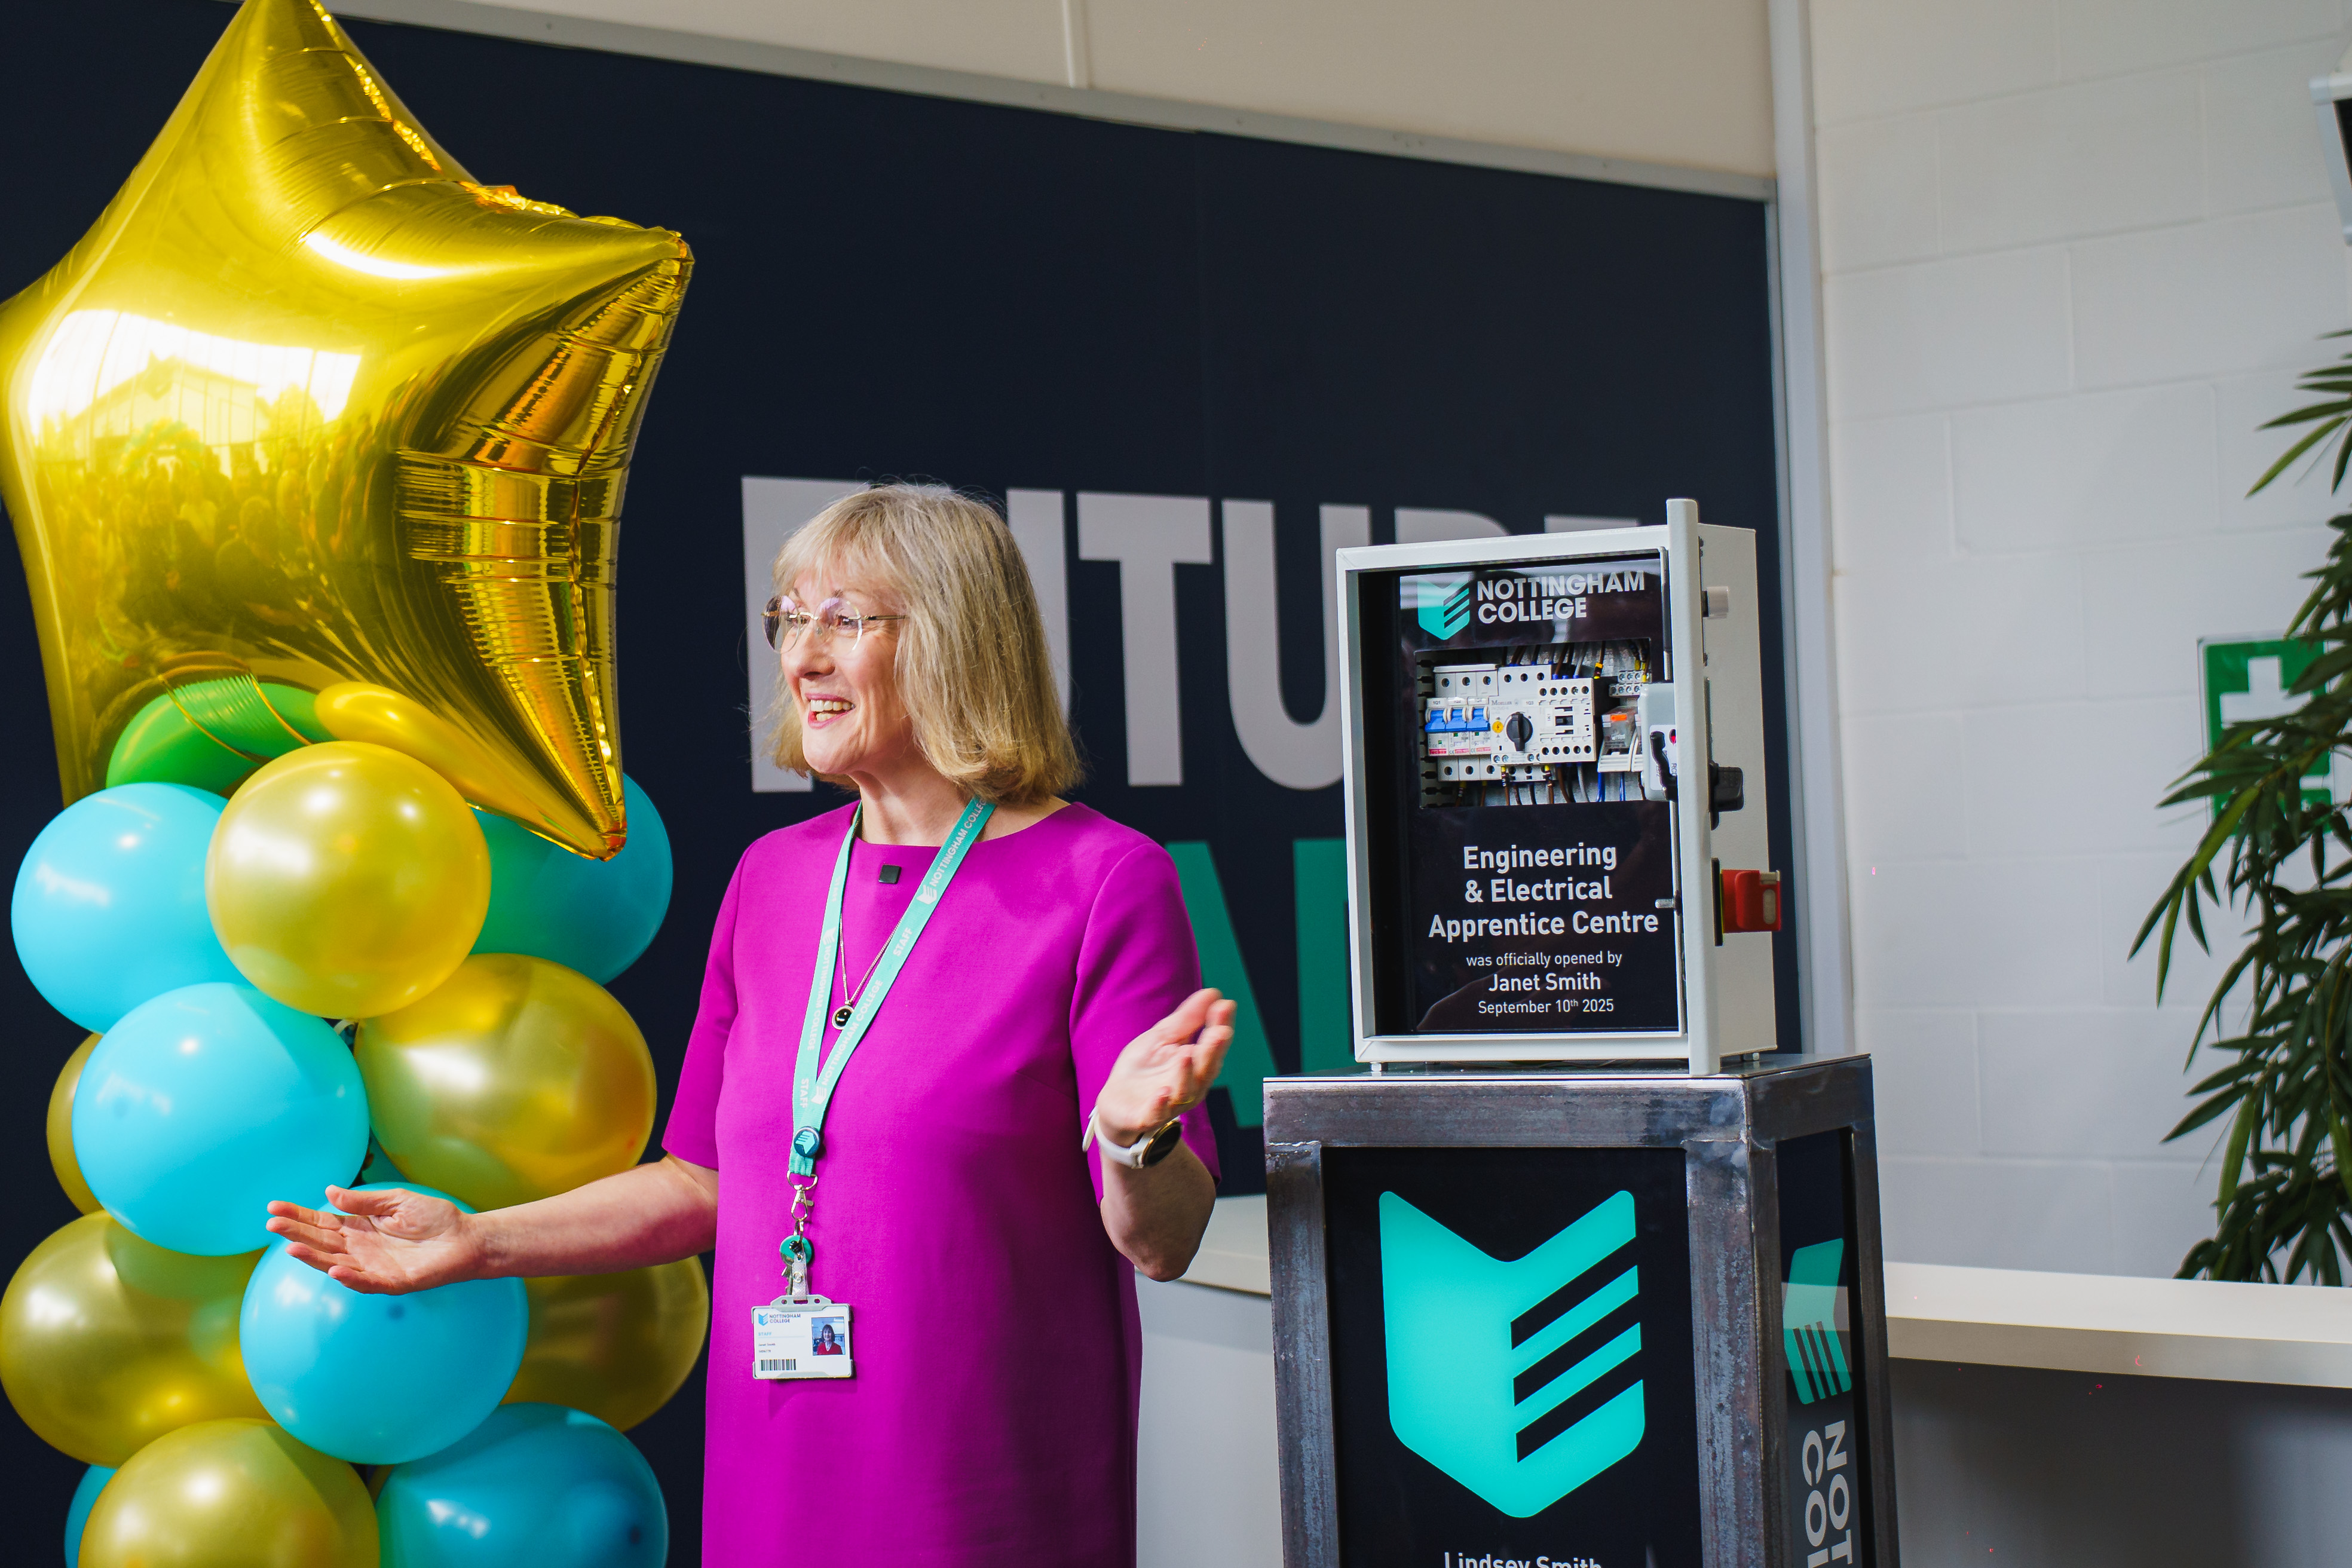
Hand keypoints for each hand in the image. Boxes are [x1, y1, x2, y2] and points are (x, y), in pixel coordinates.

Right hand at [264, 1185, 482, 1295]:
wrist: (466, 1238)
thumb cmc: (434, 1219)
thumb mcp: (397, 1201)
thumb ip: (364, 1201)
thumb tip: (329, 1192)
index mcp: (360, 1227)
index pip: (322, 1221)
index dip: (298, 1216)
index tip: (273, 1208)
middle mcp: (360, 1248)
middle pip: (322, 1241)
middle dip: (296, 1233)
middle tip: (271, 1224)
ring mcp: (373, 1267)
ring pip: (336, 1263)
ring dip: (314, 1257)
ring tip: (292, 1247)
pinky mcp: (392, 1281)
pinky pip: (366, 1282)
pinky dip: (350, 1277)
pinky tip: (335, 1269)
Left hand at [1093, 988, 1236, 1147]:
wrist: (1116, 1101)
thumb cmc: (1144, 1068)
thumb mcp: (1163, 1037)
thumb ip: (1187, 1019)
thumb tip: (1214, 993)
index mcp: (1196, 1063)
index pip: (1214, 1043)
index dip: (1221, 1025)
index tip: (1225, 1006)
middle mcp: (1190, 1085)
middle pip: (1206, 1069)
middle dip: (1213, 1051)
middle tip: (1220, 1031)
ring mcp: (1170, 1103)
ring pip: (1185, 1092)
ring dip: (1186, 1074)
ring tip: (1186, 1055)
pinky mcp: (1146, 1116)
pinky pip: (1156, 1113)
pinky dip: (1160, 1104)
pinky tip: (1162, 1092)